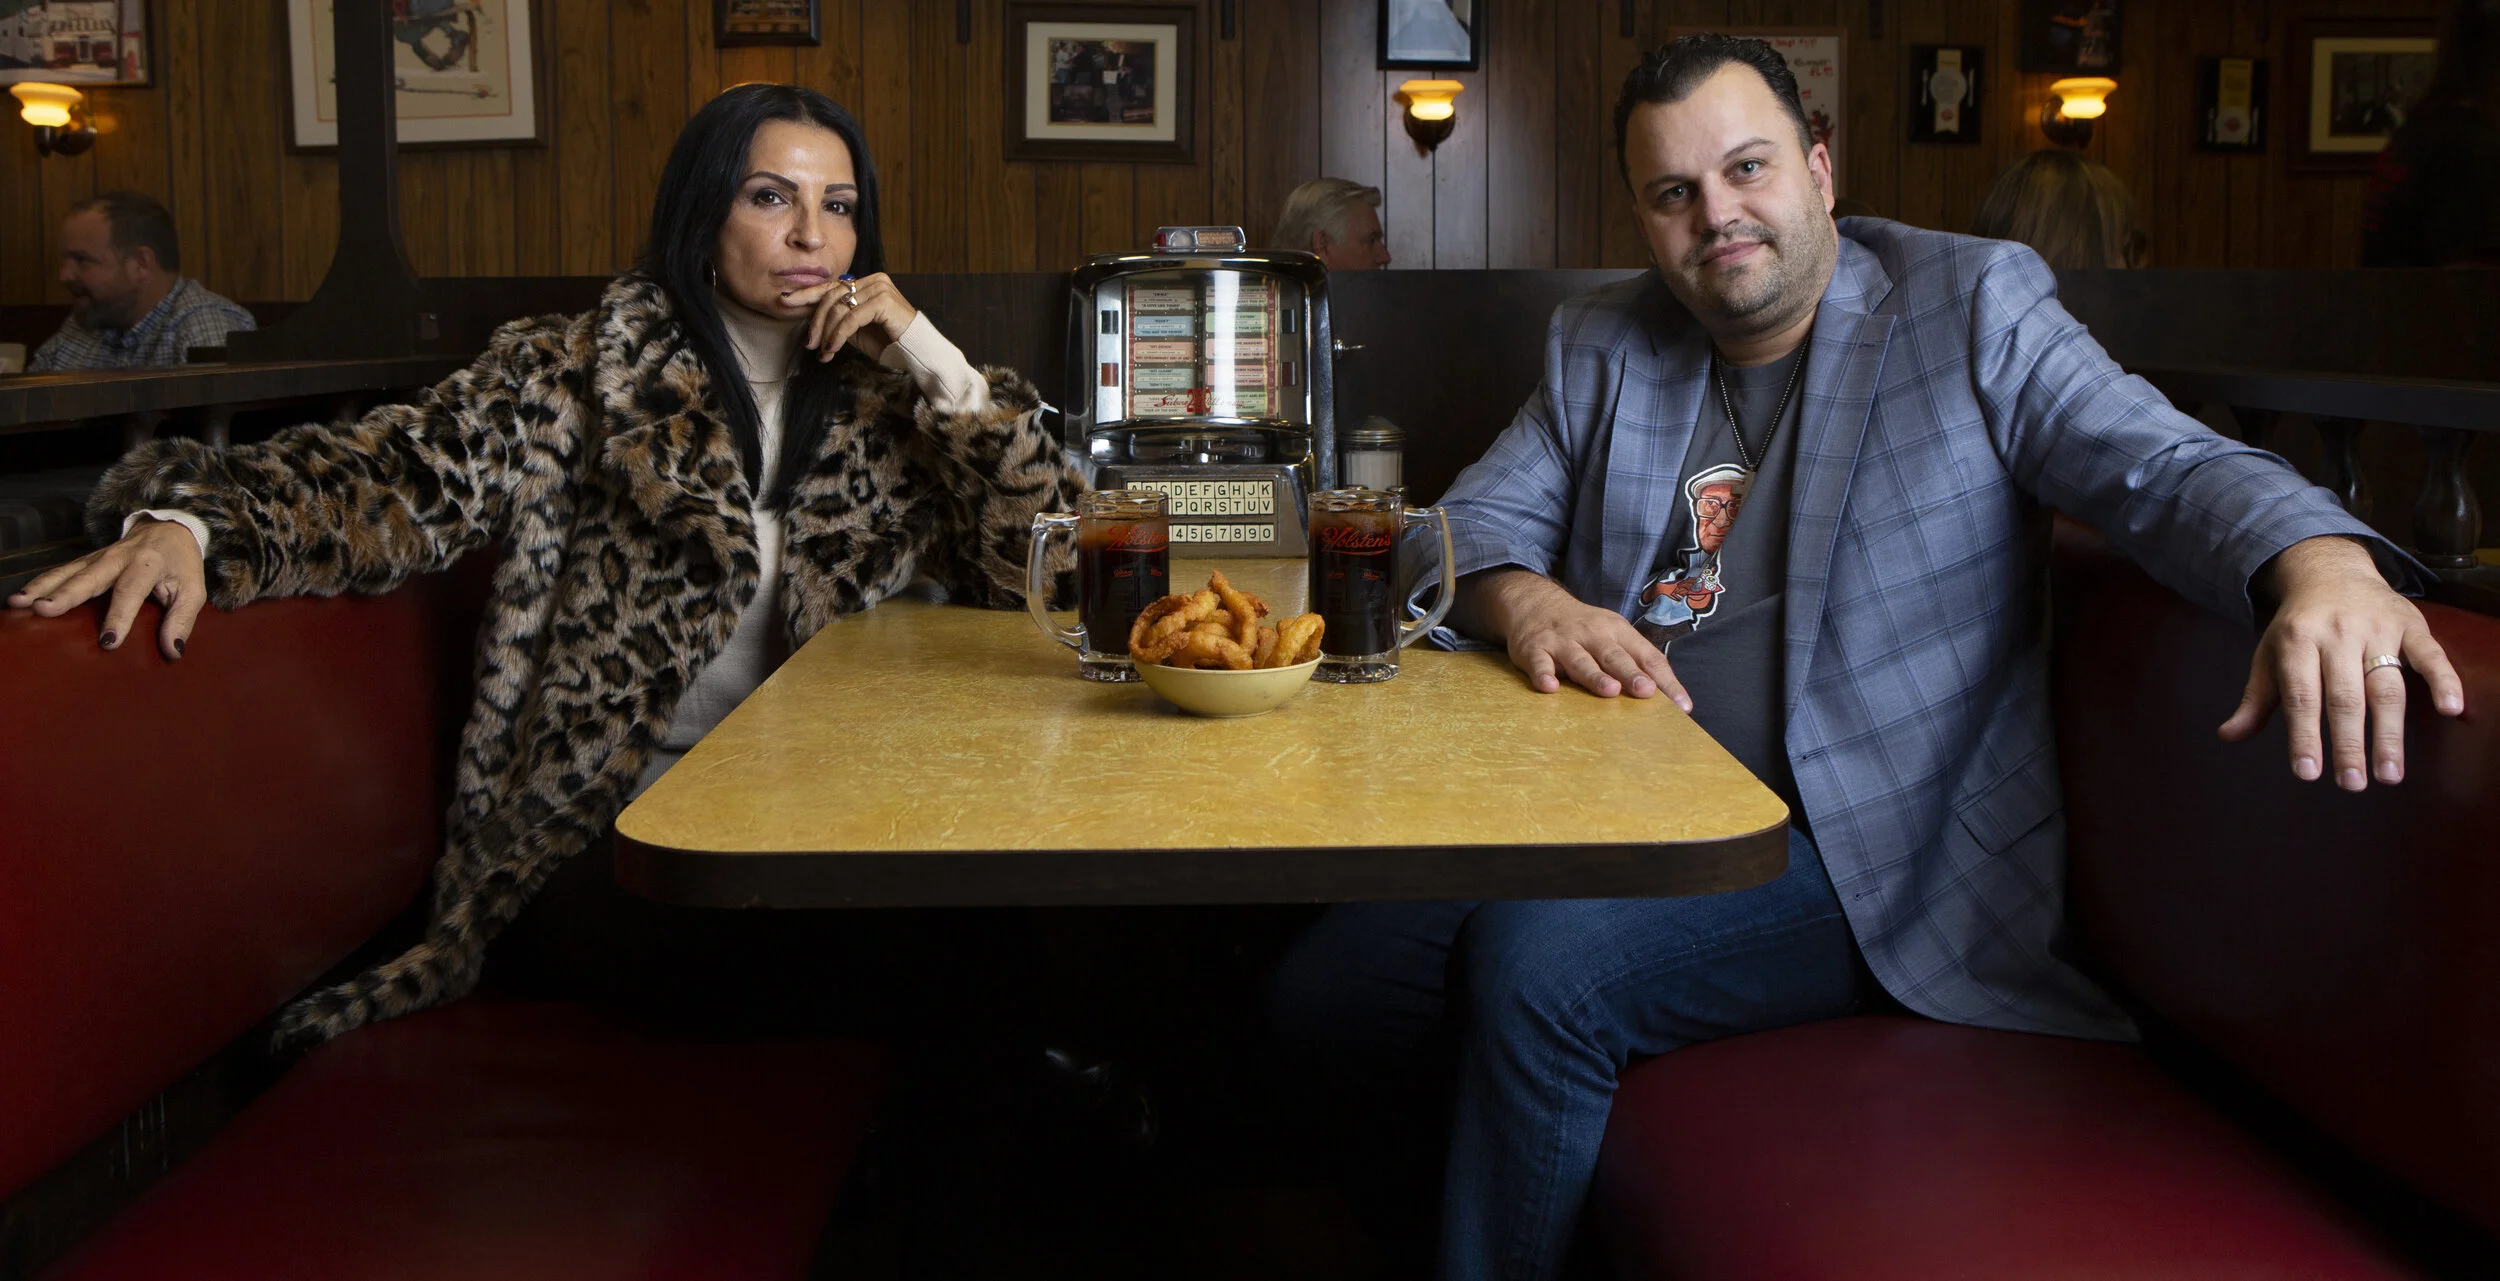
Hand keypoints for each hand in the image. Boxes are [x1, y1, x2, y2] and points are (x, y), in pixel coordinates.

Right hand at [4, 517, 206, 658]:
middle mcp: (117, 558)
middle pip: (88, 577)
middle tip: (43, 611)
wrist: (169, 529)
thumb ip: (183, 620)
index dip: (120, 617)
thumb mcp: (193, 591)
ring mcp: (97, 558)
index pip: (130, 592)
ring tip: (19, 604)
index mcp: (147, 564)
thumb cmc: (181, 565)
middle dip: (65, 595)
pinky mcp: (86, 561)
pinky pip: (60, 572)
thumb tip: (173, 651)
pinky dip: (39, 583)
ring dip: (41, 587)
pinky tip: (21, 597)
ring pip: (66, 573)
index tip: (108, 642)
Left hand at [786, 272, 917, 362]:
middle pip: (832, 296)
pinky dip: (838, 336)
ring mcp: (879, 288)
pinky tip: (832, 350)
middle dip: (816, 322)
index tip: (785, 301)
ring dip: (826, 332)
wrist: (913, 351)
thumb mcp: (853, 328)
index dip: (807, 294)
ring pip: (839, 307)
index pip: (831, 286)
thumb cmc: (885, 340)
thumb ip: (836, 317)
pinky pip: (851, 318)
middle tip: (808, 344)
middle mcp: (873, 280)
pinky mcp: (884, 300)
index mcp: (865, 282)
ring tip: (822, 351)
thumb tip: (808, 316)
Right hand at [1461, 568, 1690, 705]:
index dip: (1666, 681)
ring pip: (1581, 660)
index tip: (1682, 706)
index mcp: (1619, 632)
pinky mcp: (1535, 649)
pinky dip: (1543, 674)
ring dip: (1595, 675)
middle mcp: (1593, 634)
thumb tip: (1667, 698)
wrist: (1536, 603)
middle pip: (1615, 656)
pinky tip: (1549, 687)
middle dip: (1632, 674)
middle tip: (1647, 692)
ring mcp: (1563, 642)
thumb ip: (1634, 662)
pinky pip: (1539, 663)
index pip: (1648, 657)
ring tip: (1610, 691)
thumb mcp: (1612, 636)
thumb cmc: (1584, 629)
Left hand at [2218, 535, 2465, 789]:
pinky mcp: (2411, 623)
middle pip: (2345, 696)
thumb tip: (2228, 736)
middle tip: (2352, 784)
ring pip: (2386, 685)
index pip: (2301, 696)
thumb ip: (2256, 699)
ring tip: (2389, 774)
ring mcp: (2377, 627)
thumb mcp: (2270, 655)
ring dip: (2390, 732)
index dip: (2304, 736)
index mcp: (2297, 640)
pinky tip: (2451, 710)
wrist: (2331, 570)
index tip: (2307, 774)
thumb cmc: (2298, 626)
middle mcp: (2337, 633)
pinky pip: (2431, 654)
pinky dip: (2443, 680)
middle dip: (2349, 743)